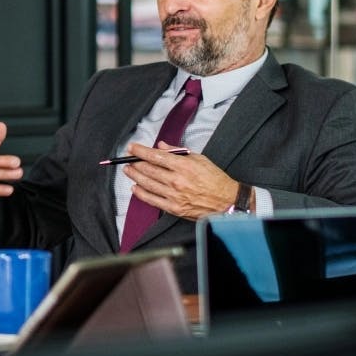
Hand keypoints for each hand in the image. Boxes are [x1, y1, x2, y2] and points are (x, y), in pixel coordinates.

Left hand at [122, 141, 240, 219]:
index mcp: (183, 166)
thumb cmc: (215, 179)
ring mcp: (174, 195)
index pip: (156, 156)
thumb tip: (161, 146)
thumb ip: (178, 152)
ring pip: (147, 184)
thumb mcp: (200, 159)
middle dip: (135, 163)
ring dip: (135, 176)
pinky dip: (141, 193)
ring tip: (128, 171)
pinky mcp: (173, 208)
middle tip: (128, 159)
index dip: (140, 151)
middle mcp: (176, 180)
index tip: (132, 147)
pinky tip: (135, 188)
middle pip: (148, 170)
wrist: (227, 201)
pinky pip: (152, 200)